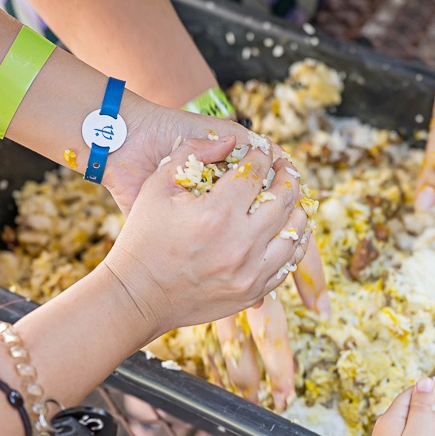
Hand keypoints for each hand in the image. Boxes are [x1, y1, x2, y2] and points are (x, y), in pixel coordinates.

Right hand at [104, 136, 309, 334]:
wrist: (137, 295)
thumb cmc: (143, 237)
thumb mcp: (157, 186)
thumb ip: (191, 153)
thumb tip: (229, 140)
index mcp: (216, 213)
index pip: (255, 173)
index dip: (260, 156)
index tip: (260, 152)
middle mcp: (239, 243)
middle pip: (283, 200)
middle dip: (287, 177)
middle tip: (284, 169)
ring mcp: (249, 272)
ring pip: (293, 233)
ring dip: (296, 210)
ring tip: (291, 199)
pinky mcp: (251, 291)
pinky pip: (287, 264)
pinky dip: (293, 244)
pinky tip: (289, 231)